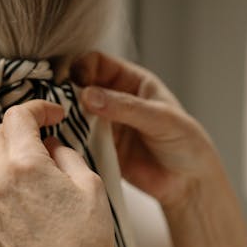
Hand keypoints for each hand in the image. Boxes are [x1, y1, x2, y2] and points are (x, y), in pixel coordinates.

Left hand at [0, 100, 113, 246]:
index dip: (38, 107)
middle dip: (23, 124)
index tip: (54, 114)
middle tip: (47, 131)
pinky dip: (8, 170)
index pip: (18, 116)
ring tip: (42, 160)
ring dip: (14, 147)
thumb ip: (65, 154)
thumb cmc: (84, 239)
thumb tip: (52, 146)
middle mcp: (0, 179)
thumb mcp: (89, 183)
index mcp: (25, 165)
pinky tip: (32, 183)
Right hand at [71, 52, 246, 246]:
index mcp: (131, 81)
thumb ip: (125, 107)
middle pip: (79, 86)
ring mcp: (105, 124)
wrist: (188, 183)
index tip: (75, 82)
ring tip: (57, 125)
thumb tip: (87, 95)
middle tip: (58, 105)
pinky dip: (67, 140)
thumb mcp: (160, 119)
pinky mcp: (99, 148)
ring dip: (64, 117)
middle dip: (67, 92)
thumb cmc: (185, 143)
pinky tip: (63, 144)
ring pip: (73, 113)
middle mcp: (114, 99)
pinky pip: (76, 139)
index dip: (82, 68)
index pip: (97, 63)